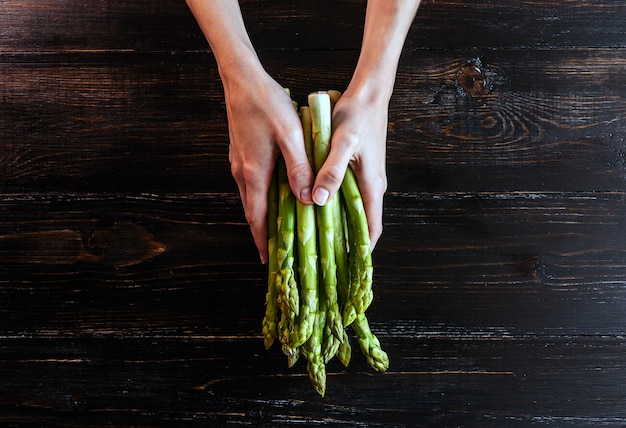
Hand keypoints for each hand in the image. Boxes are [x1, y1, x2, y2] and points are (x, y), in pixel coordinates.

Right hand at [224, 69, 313, 262]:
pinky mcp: (240, 153)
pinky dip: (261, 198)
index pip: (258, 217)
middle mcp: (242, 172)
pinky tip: (274, 197)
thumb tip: (307, 199)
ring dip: (262, 216)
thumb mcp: (290, 135)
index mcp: (254, 172)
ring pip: (251, 198)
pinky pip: (250, 184)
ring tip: (276, 230)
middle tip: (275, 252)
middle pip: (252, 212)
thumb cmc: (268, 105)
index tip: (270, 260)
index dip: (264, 240)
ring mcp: (238, 162)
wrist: (241, 80)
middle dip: (263, 234)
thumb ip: (299, 168)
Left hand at [313, 88, 388, 248]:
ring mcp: (364, 177)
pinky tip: (316, 206)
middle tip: (324, 256)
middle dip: (346, 241)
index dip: (362, 250)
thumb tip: (320, 201)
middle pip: (361, 222)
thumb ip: (332, 171)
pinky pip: (346, 195)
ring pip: (352, 209)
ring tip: (316, 236)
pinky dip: (334, 205)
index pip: (372, 228)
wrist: (367, 94)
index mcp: (372, 185)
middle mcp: (371, 186)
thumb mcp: (343, 143)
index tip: (348, 267)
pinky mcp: (356, 168)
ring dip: (338, 223)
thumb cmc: (357, 117)